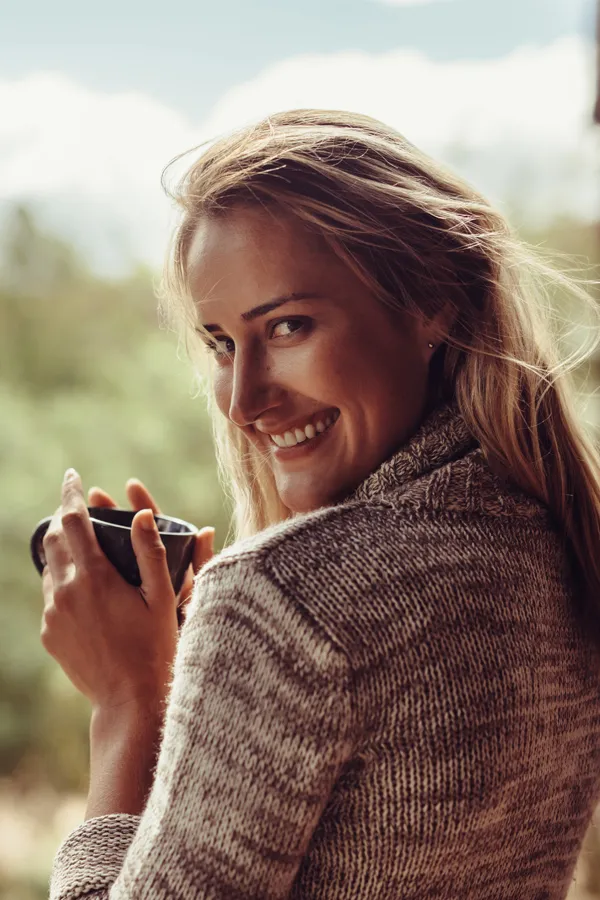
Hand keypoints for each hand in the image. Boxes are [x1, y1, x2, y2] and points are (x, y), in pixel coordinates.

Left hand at [40, 469, 213, 711]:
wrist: (129, 700)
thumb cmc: (155, 646)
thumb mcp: (162, 596)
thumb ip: (151, 551)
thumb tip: (142, 514)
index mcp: (94, 576)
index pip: (73, 520)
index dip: (71, 493)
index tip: (73, 475)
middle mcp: (66, 591)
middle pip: (54, 538)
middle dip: (64, 517)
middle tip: (80, 508)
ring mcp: (54, 614)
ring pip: (50, 567)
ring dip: (64, 551)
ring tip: (87, 550)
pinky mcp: (50, 633)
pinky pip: (52, 596)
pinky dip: (64, 582)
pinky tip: (87, 591)